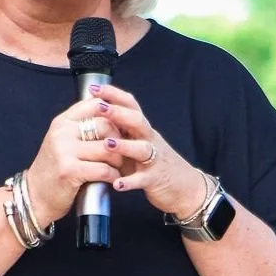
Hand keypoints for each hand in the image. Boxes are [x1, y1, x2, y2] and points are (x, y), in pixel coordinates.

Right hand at [24, 99, 124, 226]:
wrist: (35, 196)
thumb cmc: (55, 170)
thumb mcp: (63, 141)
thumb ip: (82, 128)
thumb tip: (114, 117)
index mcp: (62, 122)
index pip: (94, 104)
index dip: (113, 114)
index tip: (121, 128)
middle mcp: (62, 132)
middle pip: (105, 125)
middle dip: (120, 140)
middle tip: (122, 152)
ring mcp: (64, 151)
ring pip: (107, 148)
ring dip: (118, 160)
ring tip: (118, 167)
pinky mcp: (69, 170)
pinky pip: (103, 169)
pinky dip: (113, 175)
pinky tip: (112, 179)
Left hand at [86, 84, 206, 218]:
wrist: (184, 186)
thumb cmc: (153, 163)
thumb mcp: (137, 143)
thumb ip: (119, 131)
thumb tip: (91, 117)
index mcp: (142, 130)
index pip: (130, 105)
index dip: (113, 95)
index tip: (93, 88)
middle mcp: (149, 140)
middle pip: (137, 121)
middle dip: (118, 113)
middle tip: (99, 107)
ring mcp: (154, 159)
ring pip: (142, 148)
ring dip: (124, 146)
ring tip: (107, 144)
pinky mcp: (155, 179)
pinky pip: (142, 179)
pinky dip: (130, 182)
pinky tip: (117, 184)